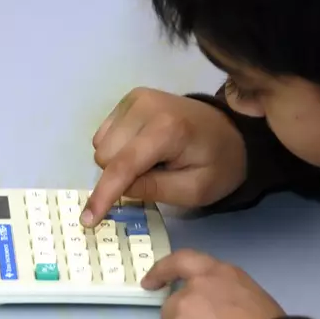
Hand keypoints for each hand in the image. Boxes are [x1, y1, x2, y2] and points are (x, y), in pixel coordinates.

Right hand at [83, 88, 246, 225]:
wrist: (231, 131)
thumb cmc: (217, 164)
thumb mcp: (194, 190)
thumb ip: (154, 191)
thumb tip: (117, 189)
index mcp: (167, 129)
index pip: (124, 165)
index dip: (104, 194)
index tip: (88, 220)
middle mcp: (146, 106)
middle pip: (106, 156)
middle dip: (120, 176)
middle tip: (154, 177)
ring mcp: (136, 99)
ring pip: (100, 145)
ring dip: (118, 163)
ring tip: (151, 162)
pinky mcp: (130, 98)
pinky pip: (104, 134)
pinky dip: (117, 148)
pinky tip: (142, 149)